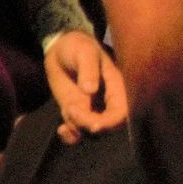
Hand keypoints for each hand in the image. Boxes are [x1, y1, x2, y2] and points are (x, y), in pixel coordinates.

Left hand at [44, 29, 128, 143]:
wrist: (61, 49)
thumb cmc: (77, 46)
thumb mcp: (84, 52)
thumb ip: (88, 69)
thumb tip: (91, 90)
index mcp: (118, 86)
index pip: (122, 112)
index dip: (110, 122)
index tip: (93, 124)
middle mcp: (108, 102)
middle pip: (107, 126)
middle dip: (89, 125)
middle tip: (71, 110)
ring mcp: (92, 109)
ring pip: (91, 132)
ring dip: (77, 128)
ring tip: (66, 109)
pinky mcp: (78, 113)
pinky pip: (78, 132)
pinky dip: (71, 137)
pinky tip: (61, 129)